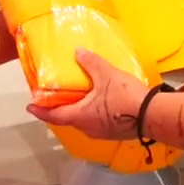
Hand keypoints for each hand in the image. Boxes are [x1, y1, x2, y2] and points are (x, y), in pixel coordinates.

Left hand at [27, 48, 149, 140]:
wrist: (153, 115)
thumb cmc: (124, 96)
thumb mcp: (106, 74)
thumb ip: (91, 63)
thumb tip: (78, 52)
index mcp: (80, 116)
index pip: (54, 116)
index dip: (41, 111)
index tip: (30, 107)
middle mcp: (88, 128)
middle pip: (69, 119)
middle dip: (60, 109)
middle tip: (55, 97)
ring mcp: (102, 133)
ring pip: (84, 121)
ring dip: (78, 111)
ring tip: (77, 97)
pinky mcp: (115, 132)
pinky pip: (97, 122)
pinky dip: (92, 113)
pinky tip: (98, 102)